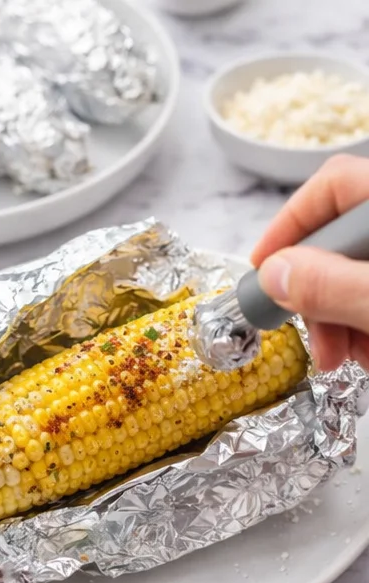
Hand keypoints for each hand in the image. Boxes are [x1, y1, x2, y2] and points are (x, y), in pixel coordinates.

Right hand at [251, 153, 368, 370]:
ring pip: (359, 274)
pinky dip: (367, 326)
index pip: (332, 185)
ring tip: (349, 360)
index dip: (289, 226)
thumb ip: (330, 286)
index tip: (263, 273)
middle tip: (316, 342)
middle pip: (342, 240)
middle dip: (318, 296)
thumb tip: (274, 275)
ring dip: (341, 321)